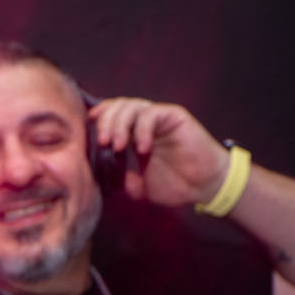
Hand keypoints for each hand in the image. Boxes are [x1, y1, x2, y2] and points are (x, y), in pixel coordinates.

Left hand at [87, 98, 229, 207]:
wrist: (205, 187)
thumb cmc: (177, 186)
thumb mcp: (141, 188)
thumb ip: (124, 180)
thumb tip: (102, 179)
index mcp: (135, 134)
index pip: (112, 116)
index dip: (99, 119)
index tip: (88, 133)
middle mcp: (145, 122)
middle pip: (118, 107)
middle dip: (106, 123)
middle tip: (103, 143)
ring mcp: (159, 118)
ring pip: (132, 106)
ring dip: (120, 124)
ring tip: (118, 145)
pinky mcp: (174, 116)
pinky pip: (151, 114)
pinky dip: (142, 129)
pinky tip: (142, 147)